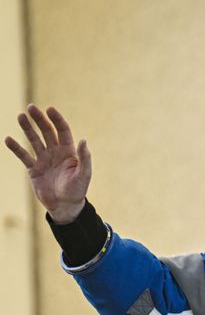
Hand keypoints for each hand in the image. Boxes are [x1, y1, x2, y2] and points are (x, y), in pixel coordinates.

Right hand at [6, 105, 90, 223]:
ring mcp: (44, 160)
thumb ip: (85, 157)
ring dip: (27, 129)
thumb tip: (84, 140)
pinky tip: (8, 139)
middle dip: (39, 119)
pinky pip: (23, 156)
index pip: (62, 131)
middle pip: (47, 132)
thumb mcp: (84, 174)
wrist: (64, 206)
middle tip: (30, 108)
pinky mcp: (33, 169)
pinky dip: (16, 148)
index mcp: (69, 152)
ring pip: (34, 140)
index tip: (49, 109)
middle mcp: (56, 152)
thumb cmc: (77, 190)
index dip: (56, 120)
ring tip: (20, 116)